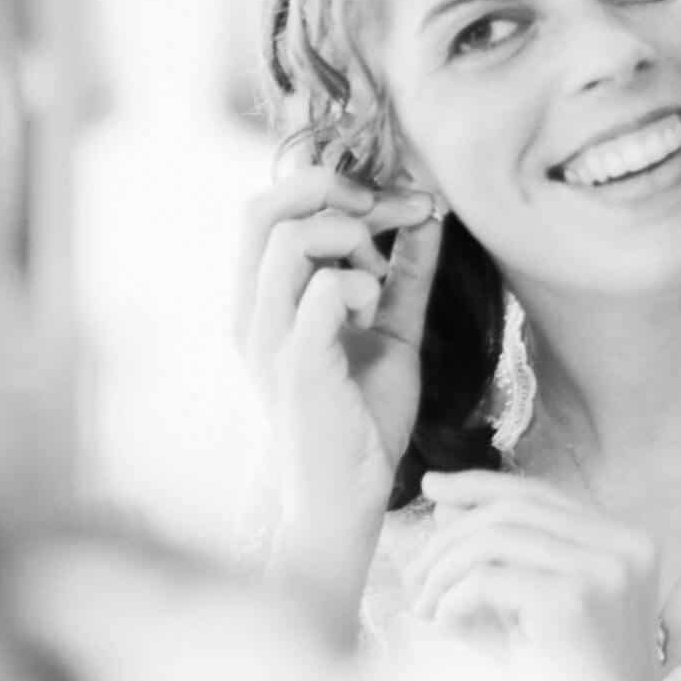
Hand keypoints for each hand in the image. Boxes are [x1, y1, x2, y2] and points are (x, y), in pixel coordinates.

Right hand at [233, 164, 443, 551]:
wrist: (348, 495)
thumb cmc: (360, 418)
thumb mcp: (388, 329)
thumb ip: (403, 274)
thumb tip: (429, 214)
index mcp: (263, 299)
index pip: (268, 206)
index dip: (329, 184)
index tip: (394, 199)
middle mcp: (252, 310)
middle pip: (264, 207)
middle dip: (332, 191)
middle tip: (387, 212)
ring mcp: (268, 336)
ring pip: (289, 237)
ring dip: (350, 238)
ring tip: (377, 276)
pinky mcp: (296, 364)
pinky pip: (322, 290)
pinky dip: (360, 284)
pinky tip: (372, 308)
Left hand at [409, 471, 665, 680]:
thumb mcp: (534, 608)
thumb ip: (500, 556)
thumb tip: (445, 505)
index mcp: (627, 544)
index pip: (539, 495)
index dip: (479, 486)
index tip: (432, 489)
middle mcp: (625, 546)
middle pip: (513, 509)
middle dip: (449, 537)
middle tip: (413, 577)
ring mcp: (605, 570)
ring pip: (493, 539)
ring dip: (443, 570)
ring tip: (422, 607)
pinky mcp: (577, 600)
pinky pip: (487, 578)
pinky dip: (452, 598)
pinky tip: (442, 626)